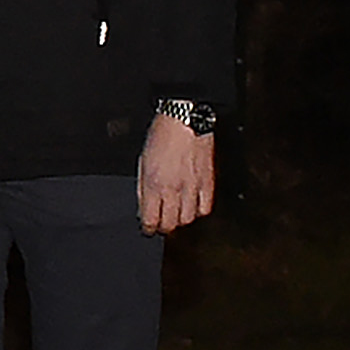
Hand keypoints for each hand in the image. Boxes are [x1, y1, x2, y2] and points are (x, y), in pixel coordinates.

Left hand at [136, 114, 215, 234]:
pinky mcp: (208, 183)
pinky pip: (205, 208)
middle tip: (160, 224)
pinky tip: (192, 207)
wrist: (185, 120)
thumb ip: (143, 187)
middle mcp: (172, 189)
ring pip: (188, 219)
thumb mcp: (142, 160)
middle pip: (170, 223)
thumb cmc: (161, 135)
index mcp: (153, 183)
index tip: (147, 229)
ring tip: (175, 216)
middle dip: (163, 227)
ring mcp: (192, 187)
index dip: (148, 228)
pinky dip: (198, 212)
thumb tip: (143, 206)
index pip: (150, 219)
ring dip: (180, 221)